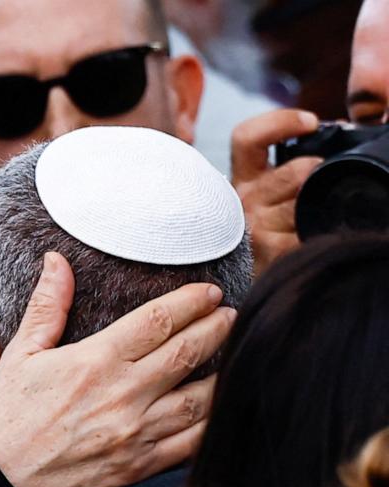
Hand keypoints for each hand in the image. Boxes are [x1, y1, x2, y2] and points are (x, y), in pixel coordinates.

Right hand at [0, 252, 233, 486]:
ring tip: (237, 355)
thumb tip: (57, 261)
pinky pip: (191, 443)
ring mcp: (136, 433)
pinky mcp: (140, 465)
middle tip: (231, 315)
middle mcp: (123, 395)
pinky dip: (212, 422)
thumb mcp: (21, 353)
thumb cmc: (8, 413)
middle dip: (216, 329)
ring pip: (199, 399)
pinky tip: (220, 406)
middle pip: (186, 353)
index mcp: (95, 361)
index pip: (157, 321)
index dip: (189, 302)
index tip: (209, 293)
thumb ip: (47, 306)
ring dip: (223, 373)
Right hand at [231, 109, 321, 276]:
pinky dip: (322, 231)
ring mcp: (256, 227)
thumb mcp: (261, 198)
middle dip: (319, 174)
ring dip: (321, 205)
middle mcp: (242, 201)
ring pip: (306, 201)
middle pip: (295, 172)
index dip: (280, 122)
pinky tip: (316, 237)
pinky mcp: (272, 251)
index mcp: (241, 181)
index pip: (247, 138)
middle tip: (326, 182)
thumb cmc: (261, 236)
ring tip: (321, 214)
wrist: (241, 282)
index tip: (310, 122)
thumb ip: (282, 171)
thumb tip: (327, 136)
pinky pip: (311, 230)